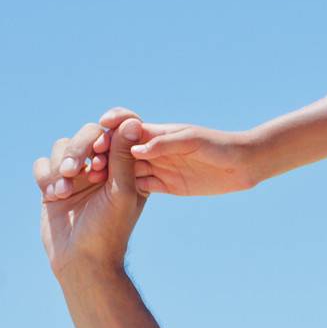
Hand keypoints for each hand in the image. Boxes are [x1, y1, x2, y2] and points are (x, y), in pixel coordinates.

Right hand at [37, 115, 148, 278]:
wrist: (83, 259)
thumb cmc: (110, 228)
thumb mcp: (122, 190)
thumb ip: (124, 156)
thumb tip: (131, 121)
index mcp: (127, 166)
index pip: (118, 131)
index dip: (109, 129)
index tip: (102, 139)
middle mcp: (102, 167)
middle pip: (87, 134)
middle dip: (79, 148)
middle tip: (77, 169)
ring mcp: (77, 174)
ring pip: (61, 146)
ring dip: (60, 165)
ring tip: (65, 190)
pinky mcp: (53, 184)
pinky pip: (42, 164)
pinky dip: (46, 176)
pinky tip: (55, 196)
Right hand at [39, 110, 259, 199]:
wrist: (244, 166)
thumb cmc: (221, 147)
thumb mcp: (193, 142)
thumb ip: (165, 143)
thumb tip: (136, 147)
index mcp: (156, 132)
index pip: (124, 128)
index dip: (107, 133)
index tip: (94, 141)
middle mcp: (152, 149)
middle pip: (117, 151)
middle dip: (99, 156)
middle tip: (82, 167)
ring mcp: (157, 167)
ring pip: (123, 170)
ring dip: (106, 175)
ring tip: (85, 183)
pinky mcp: (163, 185)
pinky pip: (137, 187)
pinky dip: (121, 190)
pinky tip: (104, 199)